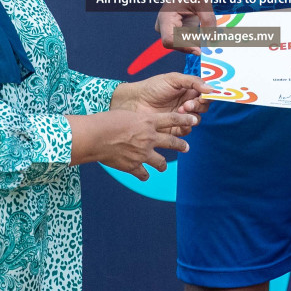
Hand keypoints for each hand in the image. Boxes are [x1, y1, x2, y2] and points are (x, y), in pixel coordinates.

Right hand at [69, 109, 198, 180]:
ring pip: (161, 162)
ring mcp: (142, 153)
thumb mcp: (126, 114)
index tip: (194, 121)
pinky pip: (143, 174)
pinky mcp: (133, 166)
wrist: (95, 136)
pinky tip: (144, 176)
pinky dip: (144, 175)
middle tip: (186, 147)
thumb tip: (142, 123)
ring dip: (162, 165)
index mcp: (147, 122)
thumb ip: (138, 120)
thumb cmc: (106, 121)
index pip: (172, 120)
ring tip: (163, 167)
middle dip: (181, 145)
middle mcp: (149, 138)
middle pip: (171, 142)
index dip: (185, 121)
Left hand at [112, 73, 214, 130]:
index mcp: (188, 91)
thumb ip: (193, 82)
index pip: (204, 94)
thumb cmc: (152, 87)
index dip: (207, 96)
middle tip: (187, 104)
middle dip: (198, 105)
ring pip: (196, 119)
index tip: (203, 96)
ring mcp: (180, 117)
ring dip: (192, 116)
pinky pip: (187, 130)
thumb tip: (211, 88)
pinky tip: (179, 119)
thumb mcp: (174, 79)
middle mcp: (186, 103)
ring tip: (181, 110)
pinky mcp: (174, 129)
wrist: (135, 101)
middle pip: (203, 107)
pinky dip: (186, 126)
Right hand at [156, 0, 215, 51]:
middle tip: (210, 46)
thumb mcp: (203, 2)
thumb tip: (212, 40)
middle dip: (192, 46)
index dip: (184, 47)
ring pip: (181, 44)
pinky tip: (205, 35)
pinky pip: (184, 40)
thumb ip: (208, 20)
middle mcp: (164, 26)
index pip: (169, 40)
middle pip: (176, 44)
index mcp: (166, 18)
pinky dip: (195, 40)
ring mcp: (168, 29)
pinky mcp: (175, 30)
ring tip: (208, 37)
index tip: (199, 50)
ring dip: (195, 44)